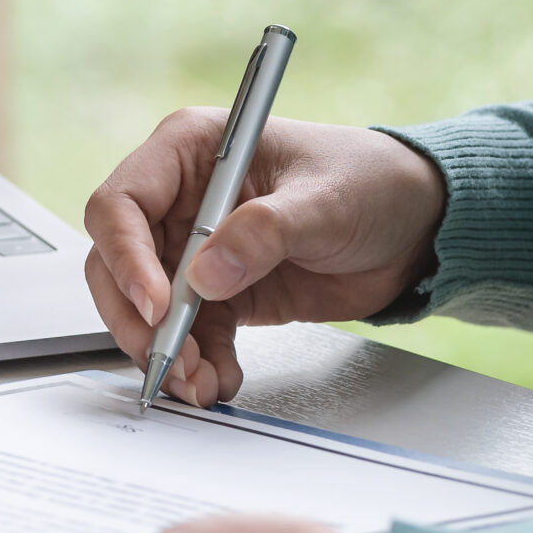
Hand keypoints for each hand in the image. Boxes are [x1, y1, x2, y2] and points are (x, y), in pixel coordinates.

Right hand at [84, 113, 445, 405]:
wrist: (416, 226)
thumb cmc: (373, 183)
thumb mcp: (325, 199)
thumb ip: (265, 231)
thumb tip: (204, 275)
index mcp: (190, 151)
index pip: (122, 204)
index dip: (125, 256)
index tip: (157, 303)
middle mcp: (181, 200)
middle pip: (116, 263)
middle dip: (137, 317)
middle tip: (165, 356)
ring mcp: (196, 248)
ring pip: (146, 308)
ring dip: (166, 350)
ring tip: (198, 381)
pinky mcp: (218, 293)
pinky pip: (189, 335)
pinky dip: (198, 363)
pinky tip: (220, 379)